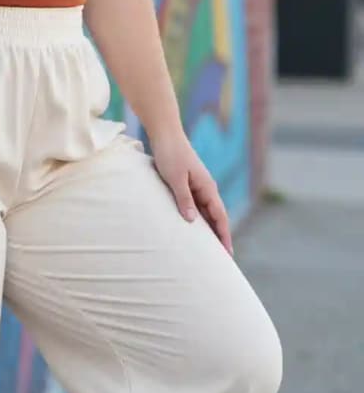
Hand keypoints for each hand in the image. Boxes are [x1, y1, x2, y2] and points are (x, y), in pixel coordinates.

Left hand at [149, 130, 233, 253]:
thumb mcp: (176, 178)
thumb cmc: (170, 154)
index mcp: (207, 187)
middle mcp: (206, 188)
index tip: (228, 253)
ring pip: (206, 213)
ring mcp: (197, 186)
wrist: (165, 134)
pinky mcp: (187, 184)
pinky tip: (193, 229)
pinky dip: (198, 219)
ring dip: (209, 229)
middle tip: (222, 258)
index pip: (220, 217)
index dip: (224, 235)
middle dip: (220, 237)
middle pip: (216, 217)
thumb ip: (184, 198)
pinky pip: (196, 206)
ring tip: (208, 249)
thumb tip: (193, 221)